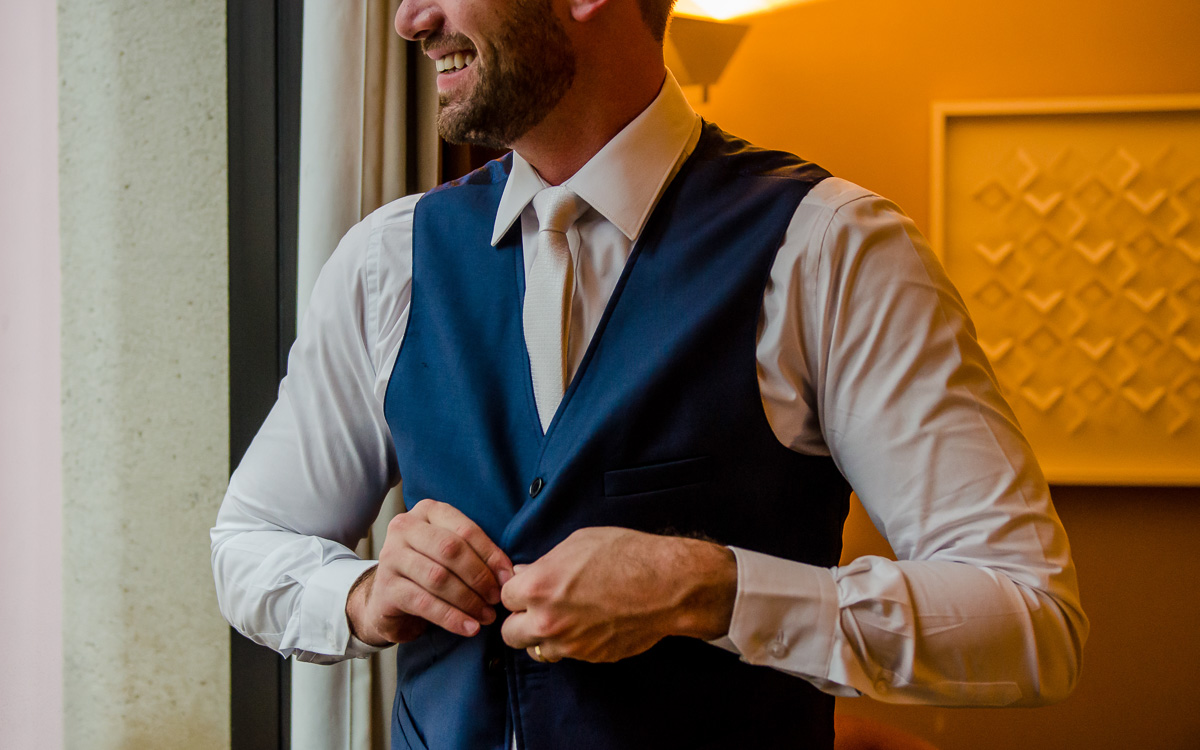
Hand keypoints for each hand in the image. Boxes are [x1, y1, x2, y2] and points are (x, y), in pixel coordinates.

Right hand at [346, 499, 513, 645]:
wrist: (388, 597)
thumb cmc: (430, 569)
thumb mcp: (451, 553)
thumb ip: (476, 554)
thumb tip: (510, 574)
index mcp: (427, 511)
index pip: (465, 530)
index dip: (491, 555)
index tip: (509, 578)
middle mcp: (404, 528)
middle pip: (451, 550)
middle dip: (479, 577)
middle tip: (496, 598)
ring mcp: (391, 557)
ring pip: (438, 577)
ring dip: (468, 600)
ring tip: (487, 615)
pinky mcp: (386, 588)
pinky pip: (424, 603)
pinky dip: (452, 617)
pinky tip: (469, 628)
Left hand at [499, 527, 736, 662]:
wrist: (667, 586)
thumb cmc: (626, 555)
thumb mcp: (578, 543)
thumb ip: (544, 562)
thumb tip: (524, 573)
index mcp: (539, 587)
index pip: (505, 597)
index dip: (518, 590)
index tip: (529, 586)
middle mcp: (548, 621)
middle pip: (509, 633)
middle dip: (520, 619)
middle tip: (537, 607)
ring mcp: (569, 644)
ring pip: (537, 650)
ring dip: (543, 636)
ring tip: (563, 618)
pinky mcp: (591, 657)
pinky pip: (568, 655)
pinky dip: (572, 643)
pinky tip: (589, 623)